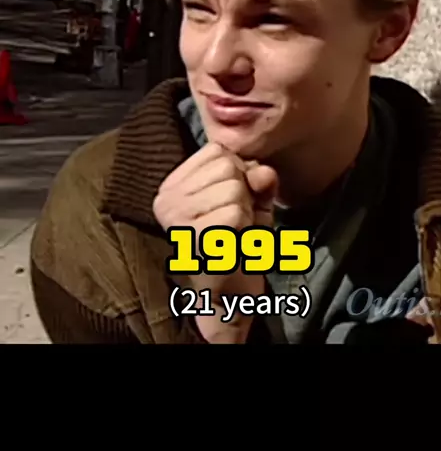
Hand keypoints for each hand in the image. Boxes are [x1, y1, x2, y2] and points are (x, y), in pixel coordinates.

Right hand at [154, 143, 277, 341]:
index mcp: (172, 185)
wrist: (229, 299)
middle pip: (227, 165)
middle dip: (244, 192)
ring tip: (234, 234)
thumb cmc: (237, 246)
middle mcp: (167, 198)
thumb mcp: (251, 202)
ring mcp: (177, 217)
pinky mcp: (192, 237)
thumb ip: (257, 179)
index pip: (217, 151)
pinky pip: (236, 213)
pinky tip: (234, 246)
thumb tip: (262, 170)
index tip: (231, 204)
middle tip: (234, 223)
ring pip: (234, 188)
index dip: (239, 174)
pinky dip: (246, 230)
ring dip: (246, 212)